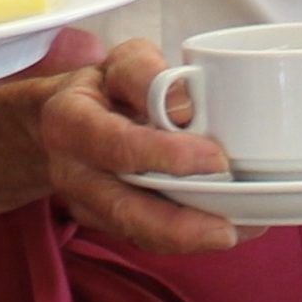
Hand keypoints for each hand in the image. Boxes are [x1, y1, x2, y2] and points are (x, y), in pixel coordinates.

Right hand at [43, 39, 236, 255]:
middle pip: (123, 209)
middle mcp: (72, 172)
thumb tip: (186, 107)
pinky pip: (145, 238)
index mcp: (70, 122)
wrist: (63, 120)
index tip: (216, 159)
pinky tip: (227, 230)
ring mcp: (85, 205)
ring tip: (238, 231)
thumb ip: (150, 75)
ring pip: (136, 233)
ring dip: (188, 239)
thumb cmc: (104, 87)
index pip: (118, 144)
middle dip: (178, 225)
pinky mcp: (104, 223)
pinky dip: (186, 239)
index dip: (167, 156)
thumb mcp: (123, 62)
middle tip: (228, 227)